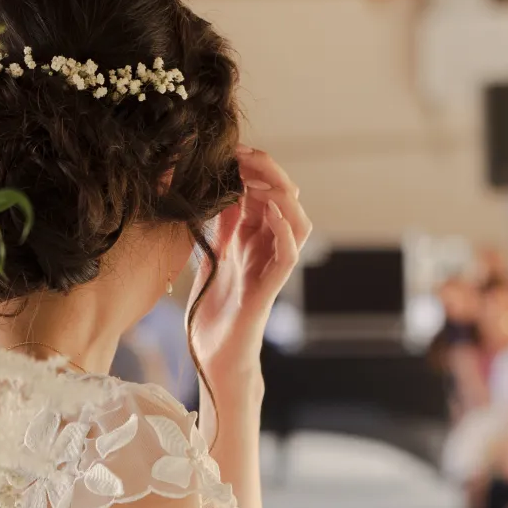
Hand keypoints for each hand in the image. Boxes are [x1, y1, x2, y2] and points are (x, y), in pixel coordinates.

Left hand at [189, 148, 310, 379]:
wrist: (213, 357)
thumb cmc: (211, 313)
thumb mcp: (209, 256)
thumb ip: (218, 226)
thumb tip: (216, 189)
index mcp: (251, 239)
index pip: (263, 191)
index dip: (252, 167)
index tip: (231, 150)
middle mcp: (266, 249)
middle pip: (284, 198)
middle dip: (267, 171)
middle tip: (243, 154)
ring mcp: (272, 267)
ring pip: (297, 221)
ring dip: (281, 196)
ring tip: (257, 179)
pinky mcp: (270, 288)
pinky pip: (289, 254)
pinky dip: (285, 229)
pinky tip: (271, 211)